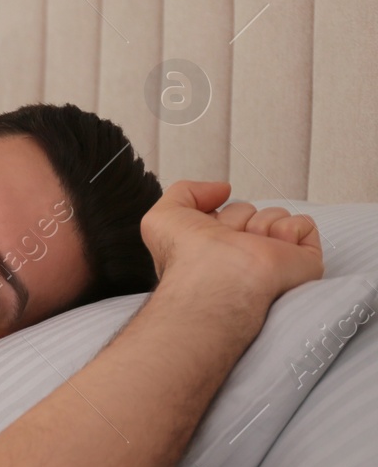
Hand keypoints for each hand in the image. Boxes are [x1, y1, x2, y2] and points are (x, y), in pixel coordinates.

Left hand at [140, 180, 323, 308]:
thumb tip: (223, 189)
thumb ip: (183, 192)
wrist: (218, 278)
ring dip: (260, 224)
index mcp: (212, 248)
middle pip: (248, 210)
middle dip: (236, 218)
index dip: (213, 216)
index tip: (204, 233)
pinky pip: (304, 224)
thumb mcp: (163, 217)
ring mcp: (272, 259)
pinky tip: (273, 250)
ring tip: (249, 248)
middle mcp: (241, 254)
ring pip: (275, 214)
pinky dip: (289, 230)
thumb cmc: (186, 257)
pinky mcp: (302, 263)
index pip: (222, 214)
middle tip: (228, 242)